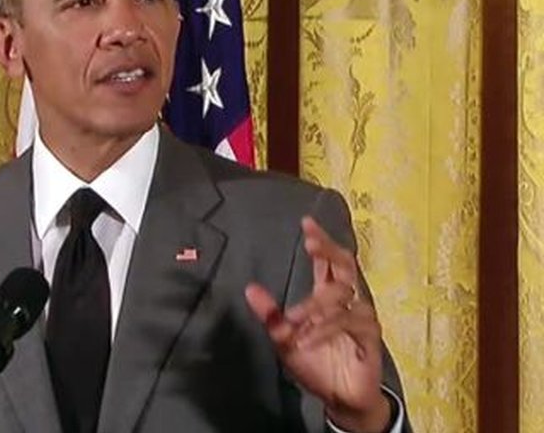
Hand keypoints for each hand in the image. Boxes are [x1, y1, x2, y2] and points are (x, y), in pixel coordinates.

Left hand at [245, 217, 390, 432]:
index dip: (320, 242)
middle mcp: (347, 301)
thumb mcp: (284, 339)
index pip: (327, 263)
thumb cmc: (315, 363)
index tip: (307, 224)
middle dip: (328, 250)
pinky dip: (326, 328)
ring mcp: (361, 316)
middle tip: (311, 242)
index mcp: (328, 297)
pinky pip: (349, 322)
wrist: (338, 397)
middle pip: (344, 265)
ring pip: (341, 297)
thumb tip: (250, 288)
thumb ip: (270, 315)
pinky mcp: (370, 335)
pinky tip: (309, 337)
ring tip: (294, 322)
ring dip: (315, 306)